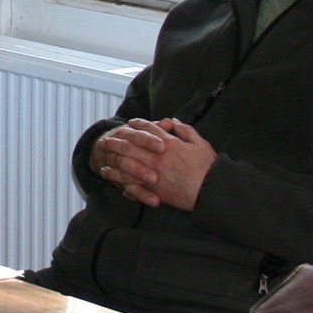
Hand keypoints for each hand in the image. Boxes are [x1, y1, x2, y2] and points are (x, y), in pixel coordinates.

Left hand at [91, 117, 216, 210]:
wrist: (210, 191)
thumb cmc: (208, 167)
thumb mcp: (200, 143)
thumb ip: (185, 130)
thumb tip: (173, 121)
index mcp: (169, 143)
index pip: (148, 130)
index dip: (137, 125)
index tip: (129, 123)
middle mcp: (157, 156)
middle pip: (131, 144)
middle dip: (117, 140)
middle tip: (106, 139)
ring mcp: (153, 173)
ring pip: (126, 163)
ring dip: (113, 158)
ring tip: (102, 155)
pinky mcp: (153, 189)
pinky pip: (130, 182)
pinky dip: (118, 177)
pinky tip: (109, 175)